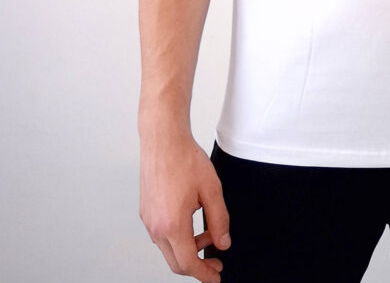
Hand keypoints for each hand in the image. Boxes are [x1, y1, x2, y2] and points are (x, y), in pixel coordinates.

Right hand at [140, 129, 230, 282]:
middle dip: (197, 265)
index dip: (204, 274)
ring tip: (209, 232)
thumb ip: (219, 220)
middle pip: (176, 262)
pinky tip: (193, 221)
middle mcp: (156, 226)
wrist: (163, 139)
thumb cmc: (185, 159)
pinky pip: (162, 234)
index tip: (215, 277)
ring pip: (169, 248)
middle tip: (216, 262)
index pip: (188, 263)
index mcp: (172, 224)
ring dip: (189, 247)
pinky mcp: (146, 211)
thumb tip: (223, 243)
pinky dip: (178, 236)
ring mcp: (148, 219)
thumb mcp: (212, 190)